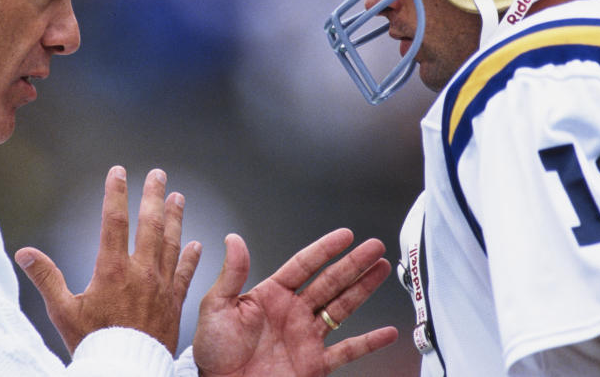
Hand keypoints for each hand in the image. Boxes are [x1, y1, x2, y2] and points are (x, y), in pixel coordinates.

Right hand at [14, 166, 201, 354]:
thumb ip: (46, 278)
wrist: (127, 370)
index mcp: (112, 269)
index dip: (116, 193)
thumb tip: (23, 252)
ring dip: (175, 217)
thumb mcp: (63, 311)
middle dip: (153, 195)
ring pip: (171, 243)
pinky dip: (191, 257)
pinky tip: (197, 244)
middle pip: (150, 224)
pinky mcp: (174, 302)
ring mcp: (161, 286)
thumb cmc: (93, 343)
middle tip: (158, 173)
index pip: (115, 221)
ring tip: (178, 197)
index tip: (118, 172)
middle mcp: (141, 271)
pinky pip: (185, 273)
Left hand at [193, 228, 397, 376]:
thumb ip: (231, 274)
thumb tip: (234, 240)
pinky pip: (347, 351)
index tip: (345, 235)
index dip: (325, 249)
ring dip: (364, 289)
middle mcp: (293, 313)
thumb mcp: (217, 307)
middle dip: (354, 263)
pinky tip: (386, 332)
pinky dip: (369, 342)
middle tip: (374, 247)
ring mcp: (306, 337)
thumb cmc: (213, 351)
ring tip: (382, 269)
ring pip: (342, 307)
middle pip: (330, 281)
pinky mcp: (314, 363)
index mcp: (272, 295)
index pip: (304, 265)